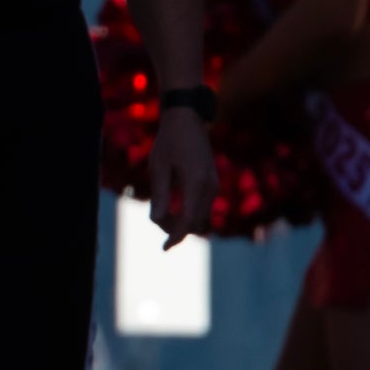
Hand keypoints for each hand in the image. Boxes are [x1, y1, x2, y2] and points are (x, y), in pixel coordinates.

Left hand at [146, 103, 215, 247]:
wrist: (187, 120)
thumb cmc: (168, 141)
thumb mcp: (159, 167)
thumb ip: (160, 195)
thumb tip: (156, 221)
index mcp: (196, 183)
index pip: (188, 220)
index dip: (176, 236)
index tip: (164, 248)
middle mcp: (210, 187)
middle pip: (196, 222)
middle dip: (176, 230)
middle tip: (156, 228)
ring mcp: (213, 186)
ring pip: (201, 216)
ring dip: (183, 223)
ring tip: (161, 220)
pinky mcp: (212, 184)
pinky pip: (203, 207)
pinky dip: (189, 214)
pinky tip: (173, 214)